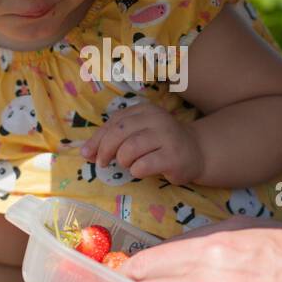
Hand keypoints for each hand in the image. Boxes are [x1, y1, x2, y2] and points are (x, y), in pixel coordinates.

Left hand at [79, 103, 202, 183]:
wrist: (196, 152)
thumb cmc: (160, 144)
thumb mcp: (137, 134)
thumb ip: (112, 139)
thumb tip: (85, 153)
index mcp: (145, 110)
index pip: (114, 122)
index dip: (97, 139)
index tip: (88, 154)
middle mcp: (157, 119)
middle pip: (119, 133)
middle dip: (105, 150)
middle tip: (103, 163)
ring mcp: (167, 137)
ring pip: (129, 150)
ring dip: (123, 161)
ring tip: (130, 164)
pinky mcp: (173, 157)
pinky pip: (142, 165)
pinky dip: (136, 171)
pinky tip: (142, 170)